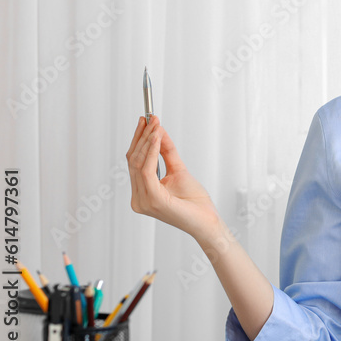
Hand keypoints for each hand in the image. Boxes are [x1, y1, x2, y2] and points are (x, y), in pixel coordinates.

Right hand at [126, 115, 221, 241]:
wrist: (207, 222)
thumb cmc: (195, 202)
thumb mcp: (179, 170)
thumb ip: (167, 152)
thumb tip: (159, 132)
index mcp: (142, 193)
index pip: (134, 163)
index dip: (139, 141)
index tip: (145, 122)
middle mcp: (138, 198)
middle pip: (133, 161)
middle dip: (142, 137)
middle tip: (150, 118)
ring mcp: (143, 201)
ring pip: (138, 163)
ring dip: (147, 140)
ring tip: (155, 124)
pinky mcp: (152, 199)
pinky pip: (147, 169)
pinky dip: (151, 151)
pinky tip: (156, 138)